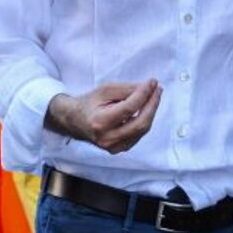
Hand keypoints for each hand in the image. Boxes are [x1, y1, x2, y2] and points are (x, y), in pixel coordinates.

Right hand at [45, 80, 161, 154]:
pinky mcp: (118, 149)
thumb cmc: (89, 103)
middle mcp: (107, 138)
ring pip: (142, 130)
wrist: (74, 120)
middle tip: (158, 90)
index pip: (129, 108)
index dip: (143, 94)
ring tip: (153, 97)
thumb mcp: (104, 90)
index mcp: (100, 121)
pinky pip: (138, 136)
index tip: (152, 82)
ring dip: (150, 112)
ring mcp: (113, 147)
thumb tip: (148, 88)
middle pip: (140, 123)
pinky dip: (144, 122)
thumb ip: (126, 89)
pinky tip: (144, 110)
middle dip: (152, 105)